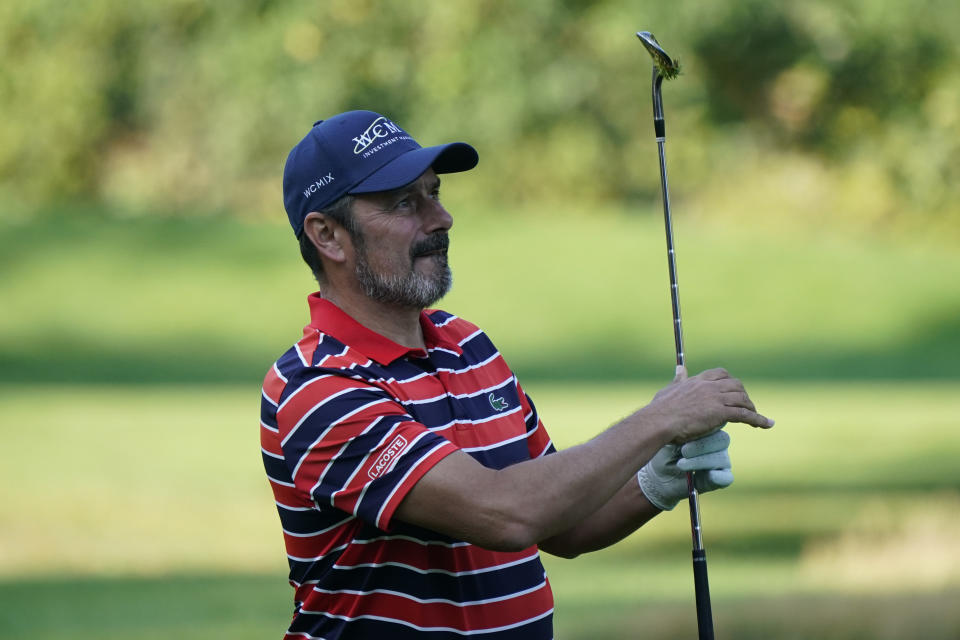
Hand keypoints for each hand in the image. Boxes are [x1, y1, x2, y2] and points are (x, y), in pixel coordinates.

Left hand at [637, 429, 732, 510]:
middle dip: (701, 446)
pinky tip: (704, 475)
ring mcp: (720, 462)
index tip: (684, 436)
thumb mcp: (670, 440)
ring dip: (700, 462)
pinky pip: (726, 478)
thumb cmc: (664, 454)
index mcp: (706, 430)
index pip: (716, 423)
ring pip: (723, 458)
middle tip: (683, 451)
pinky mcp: (719, 480)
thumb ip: (683, 432)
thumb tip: (697, 424)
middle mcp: (716, 445)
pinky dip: (717, 477)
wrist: (657, 477)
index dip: (703, 430)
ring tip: (681, 464)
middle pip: (722, 439)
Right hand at [648, 366, 773, 442]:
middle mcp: (710, 386)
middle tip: (745, 406)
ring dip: (751, 408)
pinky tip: (767, 424)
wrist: (660, 421)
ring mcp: (716, 398)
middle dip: (743, 395)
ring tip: (756, 417)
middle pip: (736, 385)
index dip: (730, 382)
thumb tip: (680, 369)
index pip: (721, 374)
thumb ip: (678, 379)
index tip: (733, 390)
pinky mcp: (721, 412)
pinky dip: (758, 419)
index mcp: (698, 380)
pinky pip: (745, 415)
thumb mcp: (669, 389)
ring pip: (742, 399)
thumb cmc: (660, 409)